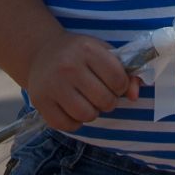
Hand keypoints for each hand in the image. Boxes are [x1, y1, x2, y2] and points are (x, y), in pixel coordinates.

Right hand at [24, 32, 139, 131]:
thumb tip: (134, 96)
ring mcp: (53, 85)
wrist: (41, 51)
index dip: (120, 86)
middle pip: (105, 100)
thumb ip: (125, 72)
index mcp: (87, 49)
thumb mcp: (103, 53)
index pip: (118, 80)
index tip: (112, 82)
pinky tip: (71, 107)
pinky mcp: (40, 101)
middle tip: (98, 93)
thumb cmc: (78, 53)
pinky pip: (67, 125)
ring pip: (87, 115)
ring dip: (91, 112)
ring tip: (85, 100)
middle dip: (107, 101)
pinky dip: (74, 122)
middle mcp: (69, 66)